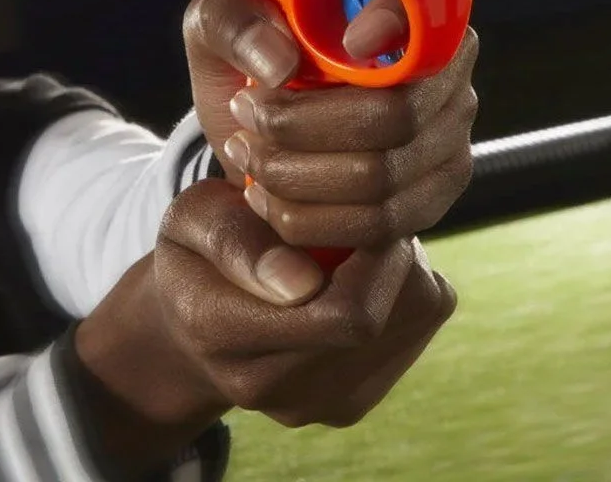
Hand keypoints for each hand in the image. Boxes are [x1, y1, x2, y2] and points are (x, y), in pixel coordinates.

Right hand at [74, 179, 455, 475]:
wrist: (202, 324)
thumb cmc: (206, 248)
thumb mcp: (196, 215)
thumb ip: (235, 238)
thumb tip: (303, 284)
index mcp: (219, 329)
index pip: (339, 308)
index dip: (371, 247)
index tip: (361, 204)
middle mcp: (265, 386)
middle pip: (375, 317)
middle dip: (388, 255)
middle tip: (369, 217)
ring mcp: (312, 405)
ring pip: (408, 320)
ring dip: (400, 269)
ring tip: (362, 245)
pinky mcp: (349, 406)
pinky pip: (414, 332)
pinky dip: (405, 292)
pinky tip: (367, 276)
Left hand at [183, 0, 501, 245]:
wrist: (263, 129)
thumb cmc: (254, 61)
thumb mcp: (221, 25)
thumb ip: (237, 22)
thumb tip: (280, 62)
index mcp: (409, 1)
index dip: (395, 18)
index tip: (346, 42)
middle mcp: (449, 65)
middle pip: (395, 114)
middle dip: (301, 128)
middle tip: (247, 117)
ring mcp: (452, 131)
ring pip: (381, 176)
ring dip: (296, 177)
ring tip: (251, 155)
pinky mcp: (437, 190)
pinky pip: (381, 223)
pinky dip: (311, 219)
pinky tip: (272, 197)